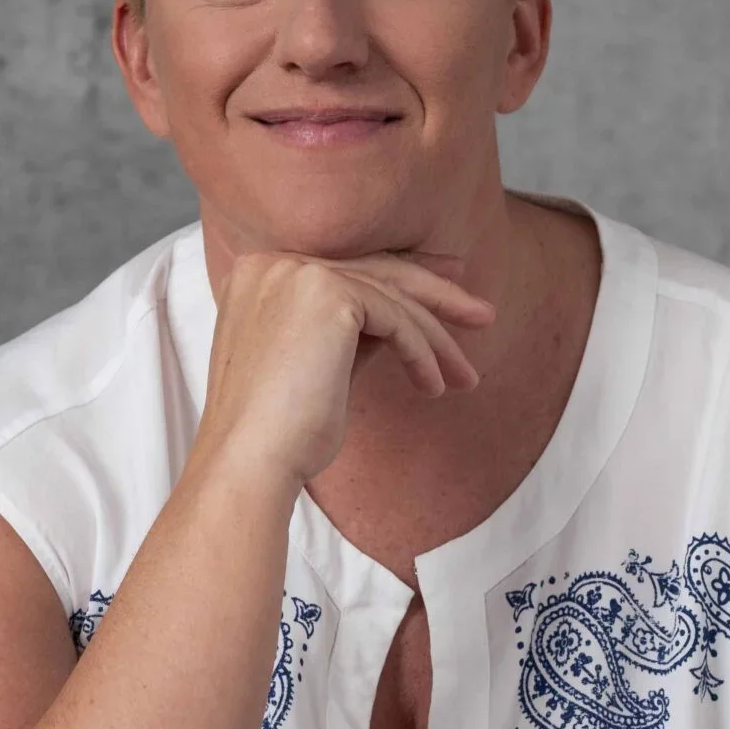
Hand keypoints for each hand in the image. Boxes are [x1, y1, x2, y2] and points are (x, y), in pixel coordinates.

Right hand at [194, 247, 496, 490]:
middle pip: (372, 272)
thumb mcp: (315, 369)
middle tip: (481, 314)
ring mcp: (296, 274)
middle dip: (435, 294)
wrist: (249, 463)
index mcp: (258, 277)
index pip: (345, 270)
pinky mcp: (325, 294)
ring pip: (390, 297)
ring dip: (436, 340)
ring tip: (466, 377)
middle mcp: (272, 265)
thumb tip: (396, 322)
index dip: (400, 281)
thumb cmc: (276, 435)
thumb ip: (347, 334)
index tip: (445, 295)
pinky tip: (434, 385)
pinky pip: (395, 318)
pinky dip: (422, 353)